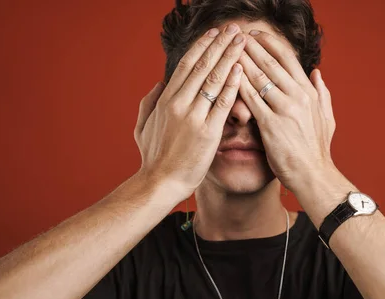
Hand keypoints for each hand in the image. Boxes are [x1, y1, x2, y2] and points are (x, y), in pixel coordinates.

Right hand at [134, 24, 246, 202]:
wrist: (159, 183)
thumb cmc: (153, 158)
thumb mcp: (143, 127)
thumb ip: (149, 103)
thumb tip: (159, 85)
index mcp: (165, 100)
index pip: (187, 65)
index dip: (202, 46)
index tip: (214, 33)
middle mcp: (179, 103)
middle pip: (203, 66)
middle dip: (220, 44)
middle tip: (234, 29)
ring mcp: (193, 117)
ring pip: (214, 79)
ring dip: (229, 57)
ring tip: (242, 41)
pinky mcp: (208, 132)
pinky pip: (222, 103)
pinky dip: (233, 85)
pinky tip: (241, 70)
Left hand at [237, 31, 335, 193]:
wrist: (313, 175)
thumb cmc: (317, 150)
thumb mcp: (327, 117)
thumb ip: (322, 93)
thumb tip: (317, 72)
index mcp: (309, 92)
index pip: (288, 58)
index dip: (269, 43)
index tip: (255, 35)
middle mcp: (298, 96)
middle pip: (270, 62)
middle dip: (250, 46)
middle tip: (235, 36)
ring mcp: (284, 109)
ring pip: (258, 77)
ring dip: (241, 61)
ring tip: (227, 50)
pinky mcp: (271, 125)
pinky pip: (251, 99)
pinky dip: (239, 85)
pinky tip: (227, 77)